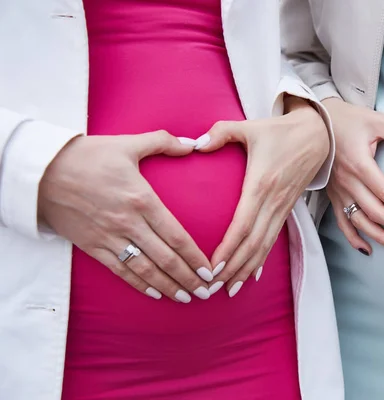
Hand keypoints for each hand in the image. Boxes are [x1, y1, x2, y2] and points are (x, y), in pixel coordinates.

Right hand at [39, 130, 213, 301]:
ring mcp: (109, 238)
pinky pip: (119, 271)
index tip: (210, 271)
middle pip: (165, 259)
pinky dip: (139, 285)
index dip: (195, 257)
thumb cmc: (87, 156)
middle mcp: (128, 223)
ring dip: (168, 287)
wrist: (41, 172)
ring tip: (186, 298)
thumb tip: (193, 143)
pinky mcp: (92, 247)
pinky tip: (155, 294)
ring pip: (145, 270)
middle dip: (188, 279)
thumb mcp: (127, 143)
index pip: (177, 236)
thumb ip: (163, 142)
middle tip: (206, 292)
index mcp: (142, 199)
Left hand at [195, 97, 328, 296]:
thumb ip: (222, 132)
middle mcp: (273, 202)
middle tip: (212, 288)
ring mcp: (282, 208)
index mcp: (261, 184)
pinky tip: (252, 277)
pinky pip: (273, 240)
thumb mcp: (250, 126)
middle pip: (253, 244)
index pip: (243, 225)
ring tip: (229, 291)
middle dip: (233, 269)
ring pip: (264, 247)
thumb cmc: (280, 131)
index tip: (212, 267)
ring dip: (246, 270)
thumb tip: (195, 145)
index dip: (229, 249)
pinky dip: (261, 260)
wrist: (318, 136)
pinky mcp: (287, 210)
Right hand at [322, 97, 383, 254]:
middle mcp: (348, 183)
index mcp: (361, 165)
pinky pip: (342, 222)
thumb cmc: (348, 120)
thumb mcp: (376, 121)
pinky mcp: (333, 195)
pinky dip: (353, 238)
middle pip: (376, 213)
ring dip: (380, 237)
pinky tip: (367, 249)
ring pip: (360, 222)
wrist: (316, 123)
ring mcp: (339, 192)